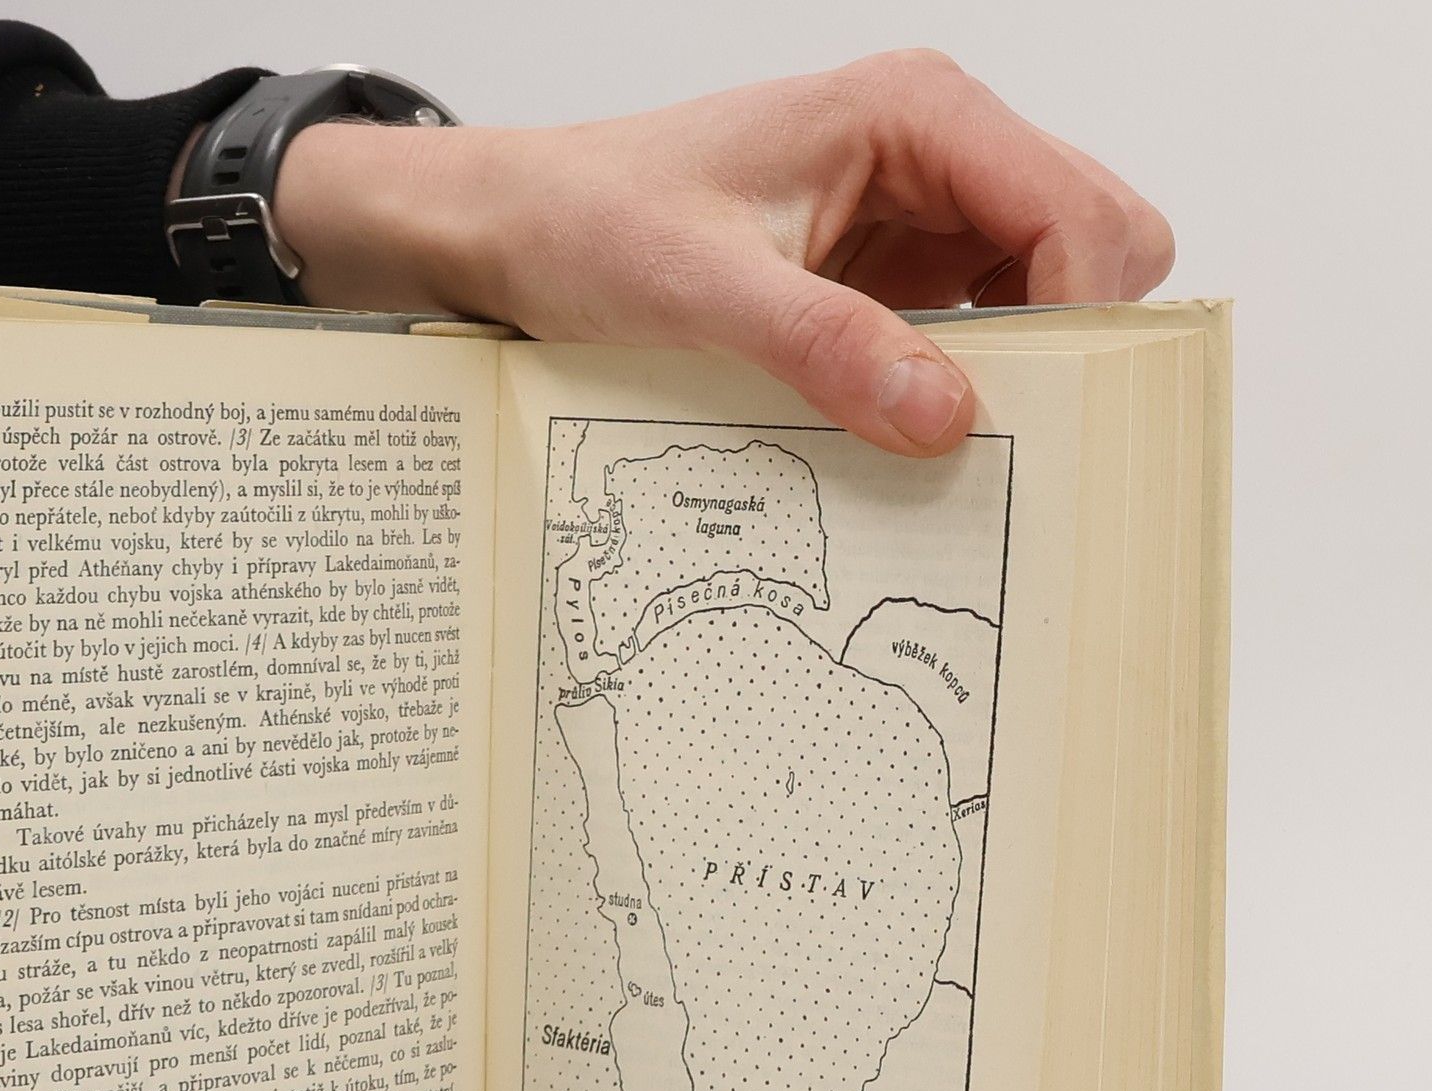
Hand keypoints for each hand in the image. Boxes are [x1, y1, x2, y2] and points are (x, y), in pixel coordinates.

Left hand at [274, 50, 1173, 454]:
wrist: (523, 230)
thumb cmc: (592, 222)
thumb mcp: (698, 289)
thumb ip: (826, 345)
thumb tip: (947, 415)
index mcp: (915, 114)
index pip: (1079, 209)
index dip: (1082, 316)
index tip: (1030, 418)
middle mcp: (938, 151)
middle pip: (1095, 245)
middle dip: (1072, 343)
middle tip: (1001, 439)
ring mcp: (922, 215)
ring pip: (1049, 294)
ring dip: (1021, 373)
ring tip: (951, 447)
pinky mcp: (893, 276)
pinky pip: (979, 335)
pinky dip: (968, 388)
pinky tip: (912, 433)